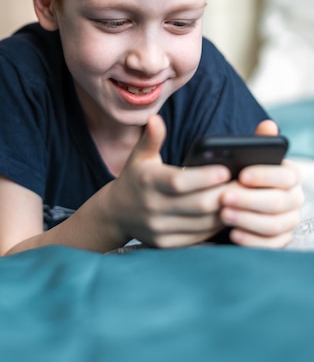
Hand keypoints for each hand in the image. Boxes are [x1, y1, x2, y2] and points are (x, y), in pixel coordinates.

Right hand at [104, 115, 231, 247]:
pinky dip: (216, 226)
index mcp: (148, 182)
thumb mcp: (140, 156)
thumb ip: (151, 138)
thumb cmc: (136, 178)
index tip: (226, 170)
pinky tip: (228, 214)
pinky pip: (198, 237)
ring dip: (225, 211)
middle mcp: (152, 207)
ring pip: (202, 223)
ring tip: (243, 199)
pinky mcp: (166, 244)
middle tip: (246, 184)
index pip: (179, 182)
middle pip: (197, 205)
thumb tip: (155, 118)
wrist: (116, 213)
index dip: (204, 178)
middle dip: (224, 194)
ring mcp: (159, 228)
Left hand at [219, 120, 303, 247]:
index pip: (286, 176)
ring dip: (247, 220)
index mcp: (290, 175)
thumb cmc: (242, 176)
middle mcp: (295, 199)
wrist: (237, 201)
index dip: (264, 175)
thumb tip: (268, 125)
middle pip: (279, 202)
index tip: (241, 175)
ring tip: (223, 214)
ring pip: (274, 224)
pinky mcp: (280, 240)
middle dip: (249, 200)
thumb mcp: (247, 160)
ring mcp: (289, 221)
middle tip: (223, 198)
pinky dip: (252, 240)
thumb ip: (258, 144)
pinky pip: (271, 245)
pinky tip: (233, 234)